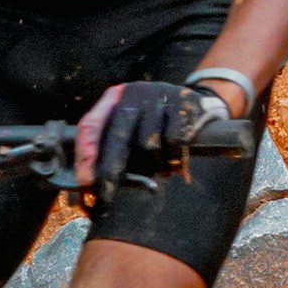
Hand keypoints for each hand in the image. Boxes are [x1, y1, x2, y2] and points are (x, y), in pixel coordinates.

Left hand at [75, 80, 226, 188]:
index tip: (85, 181)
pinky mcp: (183, 104)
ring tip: (161, 168)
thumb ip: (116, 146)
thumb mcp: (135, 126)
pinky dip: (175, 158)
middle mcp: (135, 93)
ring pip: (148, 144)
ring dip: (155, 164)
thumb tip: (95, 181)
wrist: (201, 105)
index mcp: (115, 97)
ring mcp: (159, 96)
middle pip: (117, 137)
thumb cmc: (160, 124)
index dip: (86, 155)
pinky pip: (173, 142)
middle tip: (107, 194)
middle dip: (111, 171)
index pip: (91, 124)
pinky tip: (177, 163)